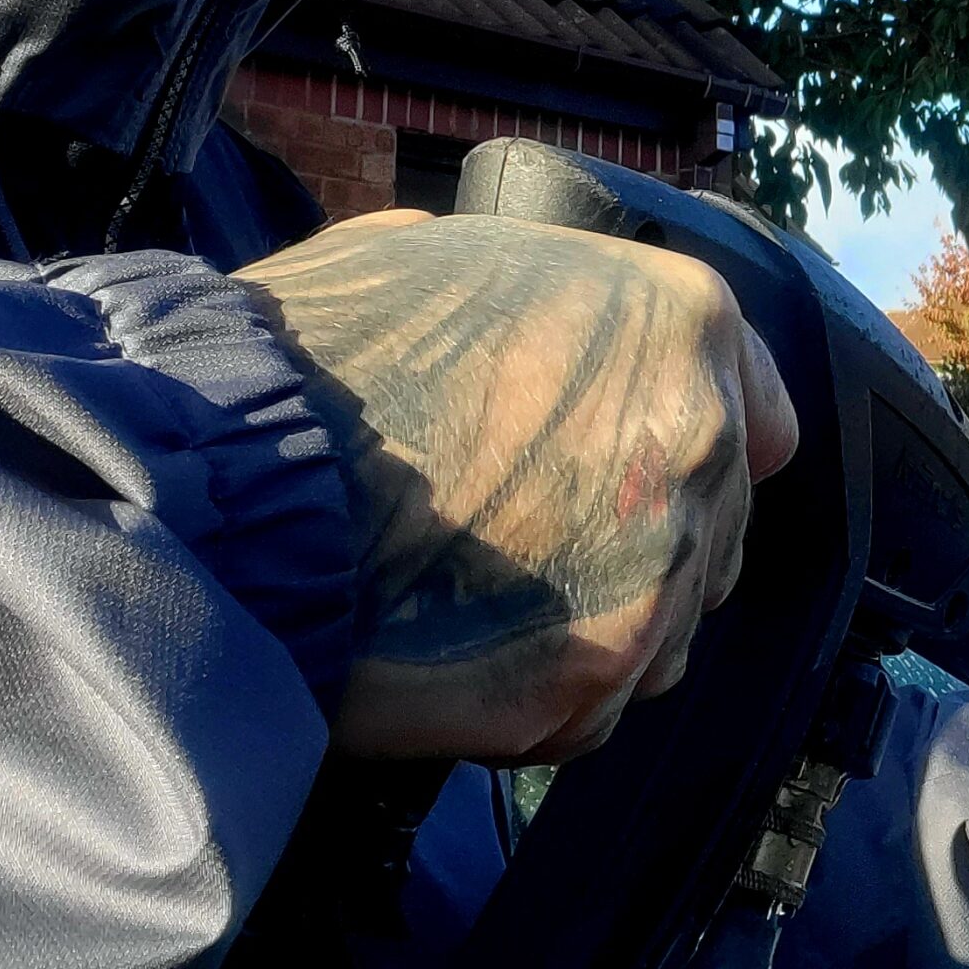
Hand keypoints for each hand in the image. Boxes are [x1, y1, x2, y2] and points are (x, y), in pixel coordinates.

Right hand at [236, 211, 797, 764]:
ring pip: (665, 630)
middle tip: (520, 548)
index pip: (762, 414)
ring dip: (592, 632)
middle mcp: (696, 434)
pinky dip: (541, 705)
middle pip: (712, 531)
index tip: (639, 471)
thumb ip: (561, 303)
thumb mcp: (450, 259)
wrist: (207, 477)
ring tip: (475, 610)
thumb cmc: (309, 357)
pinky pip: (598, 709)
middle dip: (634, 544)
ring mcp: (655, 560)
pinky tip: (455, 665)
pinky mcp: (593, 672)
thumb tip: (586, 334)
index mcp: (680, 320)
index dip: (698, 445)